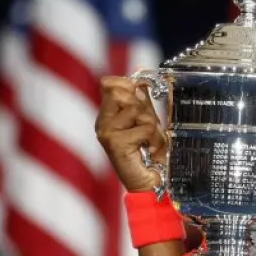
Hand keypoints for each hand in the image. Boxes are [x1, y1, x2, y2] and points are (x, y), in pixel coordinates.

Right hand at [95, 76, 167, 192]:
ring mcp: (106, 132)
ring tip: (150, 142)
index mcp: (106, 114)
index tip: (141, 97)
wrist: (149, 183)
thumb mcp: (146, 120)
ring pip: (137, 109)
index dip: (129, 85)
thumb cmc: (148, 153)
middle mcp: (102, 122)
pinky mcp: (115, 142)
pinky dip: (154, 138)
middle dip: (145, 109)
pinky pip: (144, 127)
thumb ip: (141, 99)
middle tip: (149, 130)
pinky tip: (149, 151)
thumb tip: (137, 73)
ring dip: (152, 126)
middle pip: (125, 92)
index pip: (109, 83)